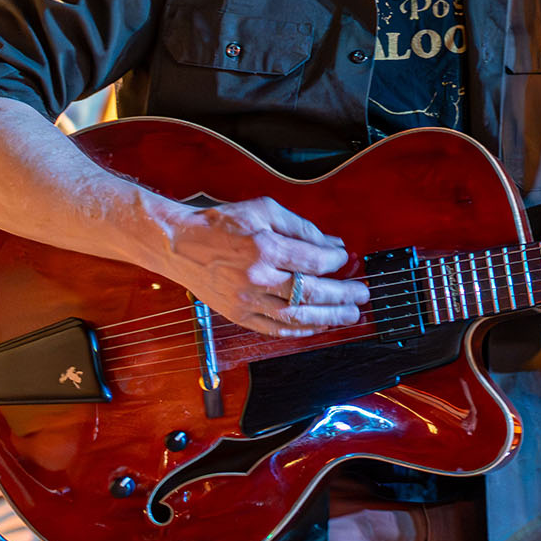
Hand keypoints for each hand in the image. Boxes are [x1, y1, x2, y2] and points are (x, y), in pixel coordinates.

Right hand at [159, 197, 368, 336]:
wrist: (180, 244)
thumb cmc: (222, 223)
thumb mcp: (265, 210)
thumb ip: (301, 228)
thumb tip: (332, 245)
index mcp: (266, 248)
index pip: (313, 262)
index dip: (335, 262)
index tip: (344, 259)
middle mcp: (258, 278)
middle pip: (311, 293)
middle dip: (341, 296)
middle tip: (361, 295)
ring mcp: (247, 301)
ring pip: (296, 317)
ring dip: (328, 318)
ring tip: (349, 316)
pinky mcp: (238, 315)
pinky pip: (275, 329)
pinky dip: (300, 331)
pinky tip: (318, 327)